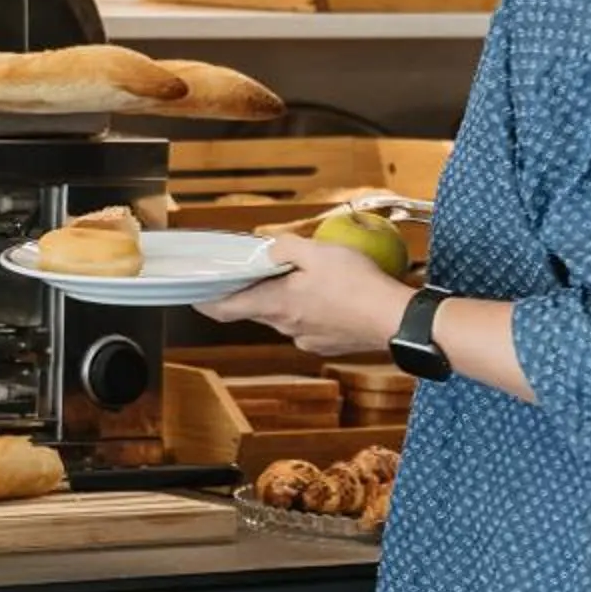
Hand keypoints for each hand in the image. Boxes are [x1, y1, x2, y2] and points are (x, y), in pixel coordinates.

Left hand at [195, 234, 416, 358]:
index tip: (195, 297)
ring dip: (286, 299)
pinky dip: (310, 309)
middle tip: (259, 272)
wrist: (395, 320)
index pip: (227, 309)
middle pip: (257, 310)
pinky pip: (309, 324)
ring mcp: (308, 339)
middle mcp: (287, 327)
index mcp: (277, 304)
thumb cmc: (356, 284)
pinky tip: (329, 296)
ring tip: (303, 278)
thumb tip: (268, 250)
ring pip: (285, 317)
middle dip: (254, 292)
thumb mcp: (317, 252)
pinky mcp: (328, 344)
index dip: (207, 303)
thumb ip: (285, 248)